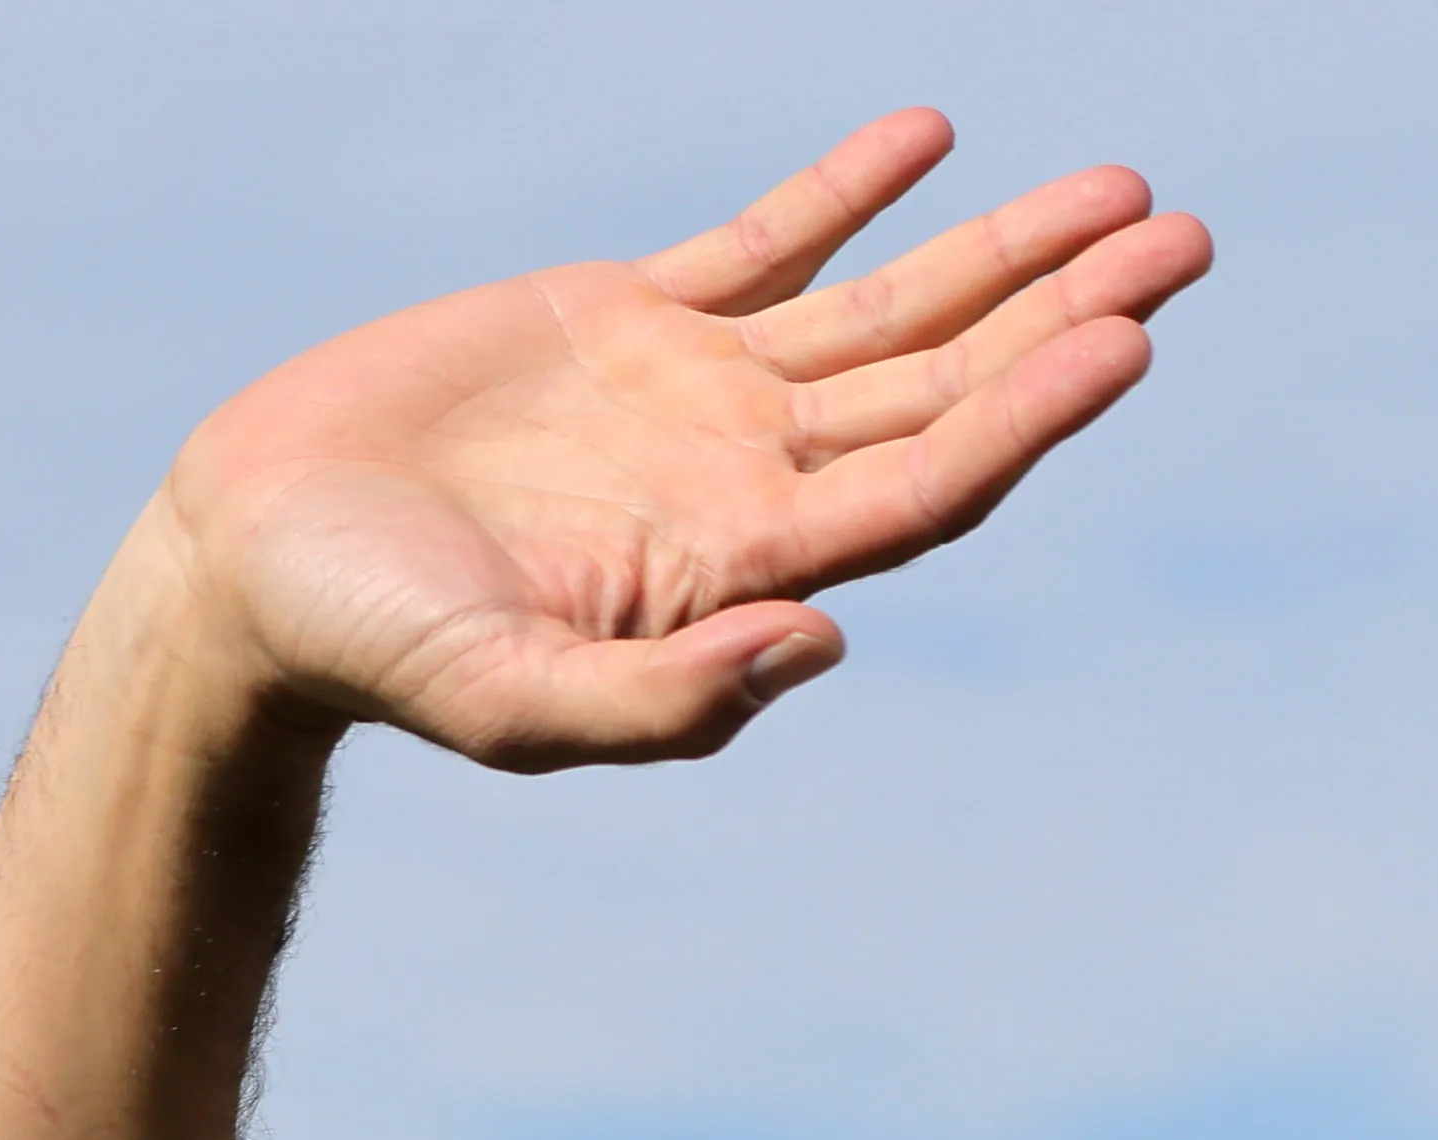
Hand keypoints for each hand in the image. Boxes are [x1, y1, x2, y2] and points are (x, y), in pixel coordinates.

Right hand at [161, 110, 1208, 770]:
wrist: (251, 566)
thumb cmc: (371, 653)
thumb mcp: (509, 703)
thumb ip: (665, 702)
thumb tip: (826, 644)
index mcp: (741, 568)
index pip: (926, 483)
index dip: (1031, 413)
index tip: (1128, 340)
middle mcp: (744, 480)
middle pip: (946, 388)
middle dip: (1066, 314)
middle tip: (1185, 242)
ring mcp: (691, 397)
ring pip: (885, 310)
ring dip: (1002, 252)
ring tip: (1125, 193)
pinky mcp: (620, 321)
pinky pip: (762, 240)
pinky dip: (846, 189)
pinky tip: (930, 137)